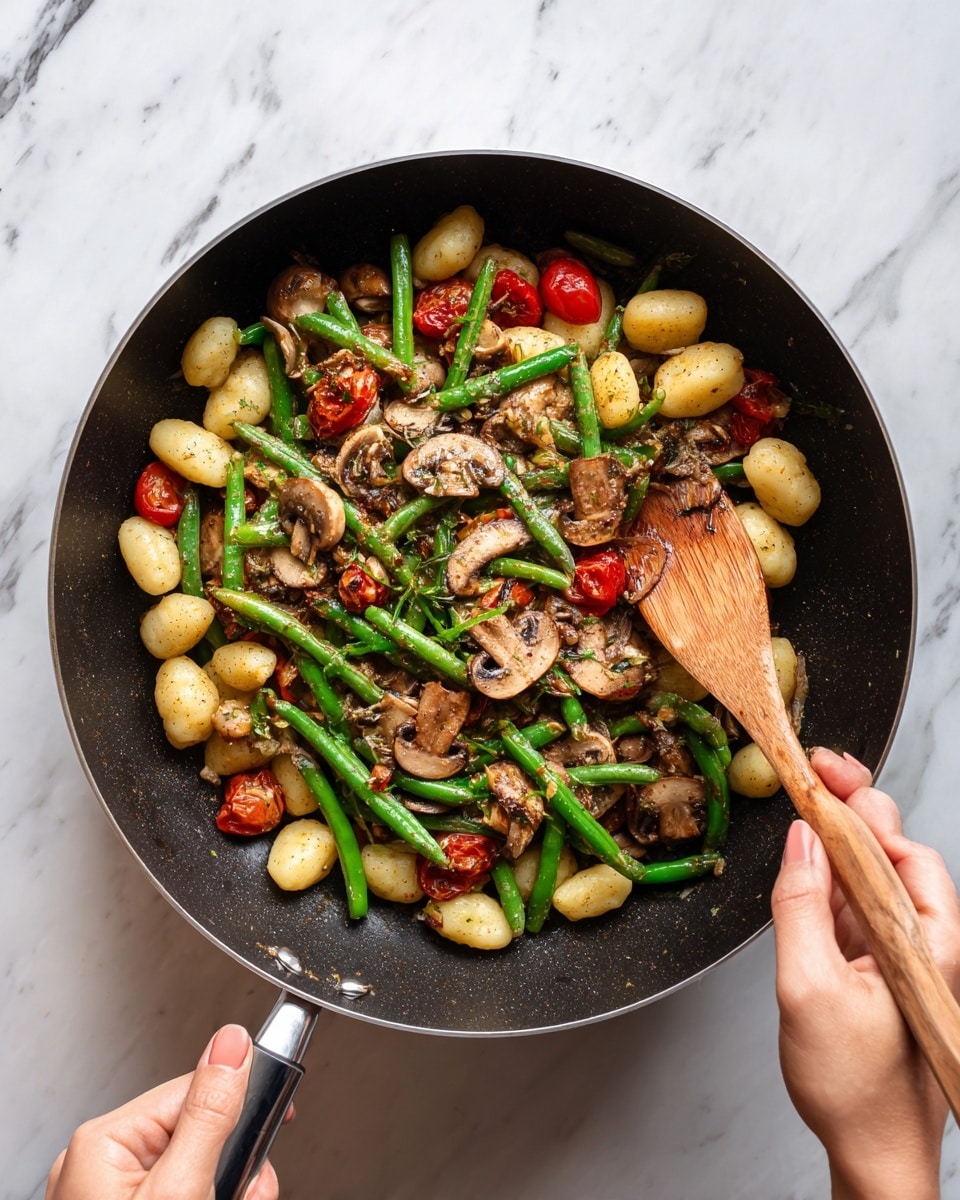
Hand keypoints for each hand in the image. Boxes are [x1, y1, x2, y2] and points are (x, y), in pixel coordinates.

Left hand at [46, 1024, 282, 1199]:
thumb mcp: (181, 1189)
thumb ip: (209, 1115)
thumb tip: (232, 1041)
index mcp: (103, 1141)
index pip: (194, 1089)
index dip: (240, 1109)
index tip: (278, 1120)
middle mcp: (101, 1161)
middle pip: (200, 1127)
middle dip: (233, 1162)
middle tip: (244, 1194)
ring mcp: (112, 1191)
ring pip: (198, 1160)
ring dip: (229, 1185)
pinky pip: (183, 1184)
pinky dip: (210, 1195)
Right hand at [771, 748, 959, 1199]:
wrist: (874, 1153)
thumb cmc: (854, 1088)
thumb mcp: (809, 989)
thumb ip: (802, 907)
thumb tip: (801, 840)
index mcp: (925, 941)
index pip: (897, 849)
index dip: (860, 803)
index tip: (820, 770)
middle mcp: (921, 939)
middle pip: (894, 851)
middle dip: (856, 806)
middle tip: (815, 772)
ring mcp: (898, 951)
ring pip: (874, 875)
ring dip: (840, 838)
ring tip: (808, 804)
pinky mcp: (876, 965)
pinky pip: (855, 905)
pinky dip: (830, 876)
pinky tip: (808, 863)